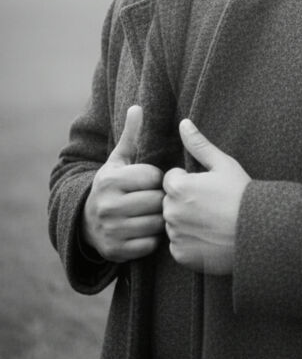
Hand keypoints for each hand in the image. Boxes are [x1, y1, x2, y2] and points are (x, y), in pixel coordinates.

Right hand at [82, 105, 164, 261]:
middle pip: (157, 201)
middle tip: (153, 199)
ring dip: (159, 220)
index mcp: (110, 180)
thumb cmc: (112, 186)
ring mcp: (111, 230)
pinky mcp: (116, 251)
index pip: (154, 177)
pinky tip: (145, 231)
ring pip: (156, 223)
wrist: (85, 222)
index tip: (148, 182)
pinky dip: (152, 239)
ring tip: (150, 214)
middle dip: (160, 200)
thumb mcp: (117, 161)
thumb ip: (130, 136)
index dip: (156, 178)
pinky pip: (151, 245)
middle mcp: (108, 205)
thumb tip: (137, 106)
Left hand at [162, 119, 250, 274]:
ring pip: (174, 224)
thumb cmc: (242, 195)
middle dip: (184, 202)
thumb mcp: (223, 165)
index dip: (190, 182)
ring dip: (186, 223)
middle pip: (170, 202)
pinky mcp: (182, 255)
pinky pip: (178, 246)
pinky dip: (190, 243)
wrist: (260, 232)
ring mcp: (176, 235)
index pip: (171, 180)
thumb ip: (199, 145)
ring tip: (212, 222)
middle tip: (211, 206)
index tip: (208, 189)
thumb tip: (183, 123)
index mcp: (179, 187)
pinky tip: (209, 238)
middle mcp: (172, 212)